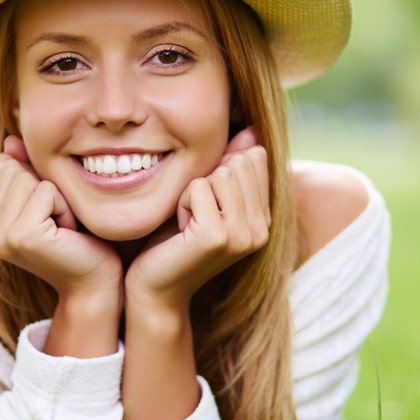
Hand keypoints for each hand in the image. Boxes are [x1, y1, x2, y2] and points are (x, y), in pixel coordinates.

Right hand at [0, 136, 121, 300]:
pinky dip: (65, 206)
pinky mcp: (20, 237)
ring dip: (56, 197)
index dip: (36, 180)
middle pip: (13, 167)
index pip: (4, 164)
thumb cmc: (76, 239)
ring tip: (61, 228)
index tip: (47, 215)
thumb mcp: (46, 200)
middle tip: (57, 224)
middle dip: (45, 188)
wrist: (94, 282)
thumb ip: (25, 169)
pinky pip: (46, 191)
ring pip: (28, 176)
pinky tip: (67, 233)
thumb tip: (10, 140)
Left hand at [125, 126, 269, 309]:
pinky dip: (181, 202)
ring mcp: (243, 235)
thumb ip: (229, 167)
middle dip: (206, 179)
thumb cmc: (173, 241)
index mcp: (264, 219)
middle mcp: (261, 229)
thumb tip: (251, 130)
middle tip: (193, 215)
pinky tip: (179, 231)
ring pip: (221, 172)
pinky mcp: (218, 237)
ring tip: (187, 222)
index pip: (255, 156)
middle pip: (239, 161)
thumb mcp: (205, 199)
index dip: (220, 169)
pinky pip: (198, 187)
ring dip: (192, 191)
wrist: (155, 289)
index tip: (205, 204)